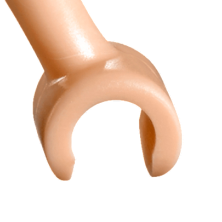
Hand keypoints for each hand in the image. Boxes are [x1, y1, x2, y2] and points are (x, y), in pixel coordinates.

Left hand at [32, 43, 180, 180]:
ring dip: (157, 133)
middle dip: (163, 144)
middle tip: (154, 169)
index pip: (166, 123)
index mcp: (139, 91)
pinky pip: (150, 98)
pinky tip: (142, 132)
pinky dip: (150, 120)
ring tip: (149, 156)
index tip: (154, 172)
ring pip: (160, 107)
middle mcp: (149, 77)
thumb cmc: (64, 82)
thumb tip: (66, 176)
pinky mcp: (135, 66)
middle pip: (166, 116)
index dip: (166, 151)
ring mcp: (144, 68)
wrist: (64, 45)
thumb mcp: (55, 121)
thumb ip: (56, 150)